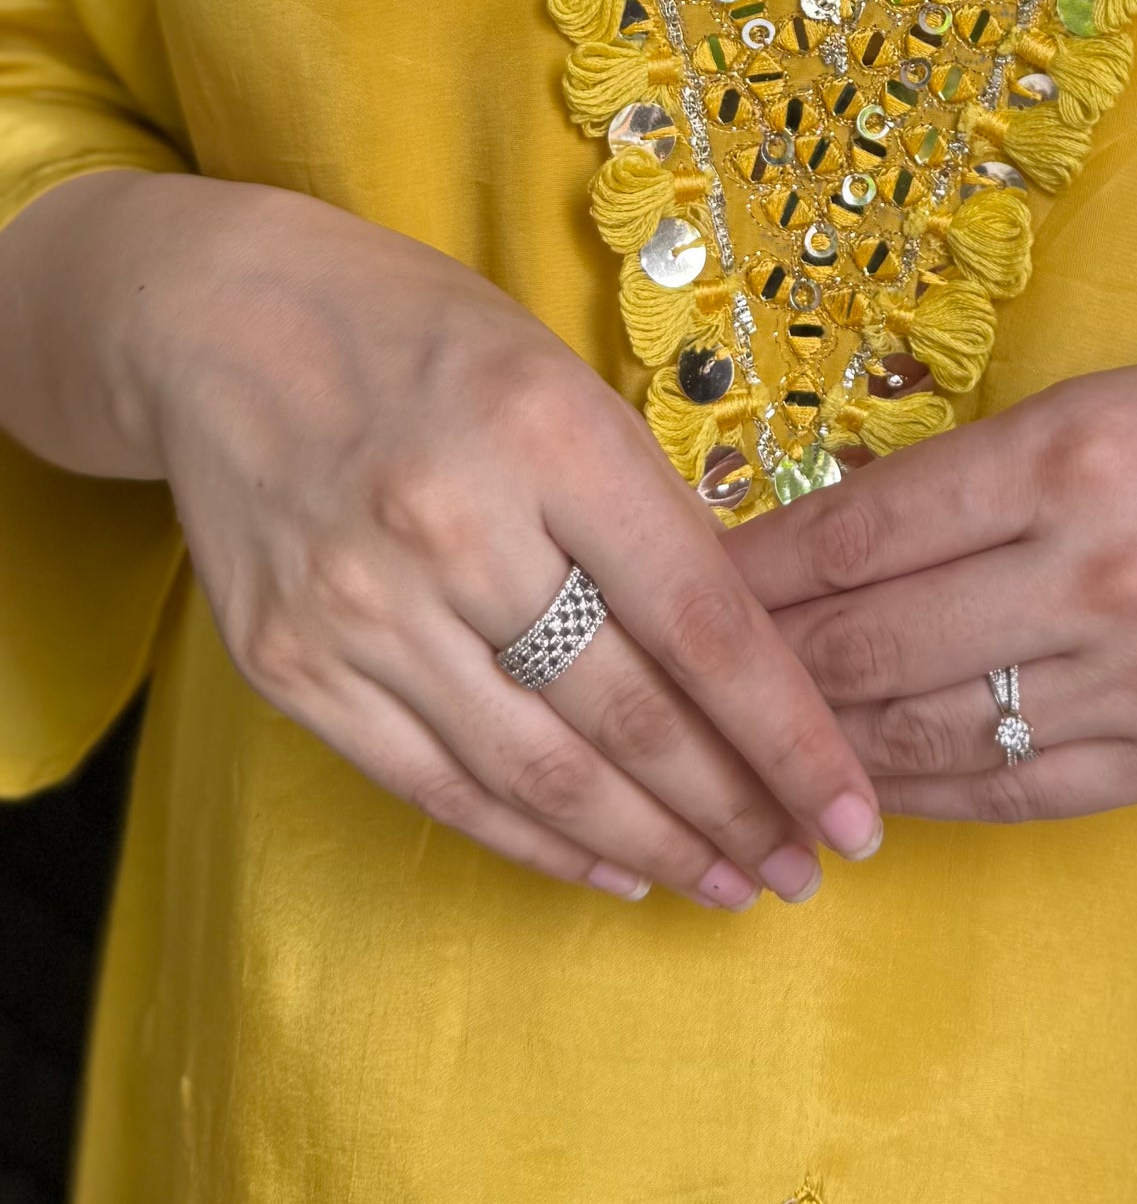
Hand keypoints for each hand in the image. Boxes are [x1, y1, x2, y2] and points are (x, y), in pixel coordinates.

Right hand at [0, 173, 881, 903]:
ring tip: (726, 884)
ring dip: (651, 846)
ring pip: (537, 771)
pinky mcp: (290, 664)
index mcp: (544, 432)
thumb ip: (642, 506)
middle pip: (626, 713)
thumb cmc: (422, 336)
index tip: (853, 808)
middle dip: (735, 810)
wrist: (216, 319)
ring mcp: (358, 605)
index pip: (698, 617)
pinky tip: (611, 869)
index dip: (788, 732)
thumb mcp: (559, 377)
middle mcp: (449, 523)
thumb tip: (746, 650)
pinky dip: (534, 841)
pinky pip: (436, 786)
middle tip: (803, 869)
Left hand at [729, 320, 1136, 819]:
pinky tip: (871, 785)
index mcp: (1073, 455)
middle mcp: (1103, 570)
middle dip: (764, 675)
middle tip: (685, 688)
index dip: (754, 575)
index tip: (684, 589)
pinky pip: (1024, 790)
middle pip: (876, 648)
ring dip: (829, 748)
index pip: (860, 534)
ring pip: (935, 734)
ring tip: (753, 752)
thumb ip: (979, 476)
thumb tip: (831, 538)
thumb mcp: (1109, 399)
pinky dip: (929, 791)